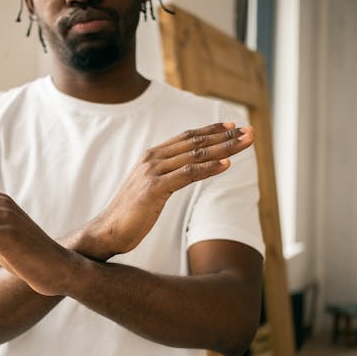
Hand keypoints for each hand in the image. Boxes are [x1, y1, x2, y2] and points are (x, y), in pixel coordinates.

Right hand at [83, 122, 253, 258]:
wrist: (107, 230)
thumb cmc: (130, 213)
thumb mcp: (150, 188)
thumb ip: (166, 175)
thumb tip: (186, 171)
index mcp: (151, 156)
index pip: (187, 137)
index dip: (211, 130)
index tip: (232, 125)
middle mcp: (152, 159)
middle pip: (195, 142)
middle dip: (225, 136)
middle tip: (249, 131)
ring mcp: (152, 172)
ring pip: (195, 155)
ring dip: (224, 148)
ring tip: (246, 142)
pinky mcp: (154, 189)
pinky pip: (187, 174)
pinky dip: (209, 168)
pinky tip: (227, 164)